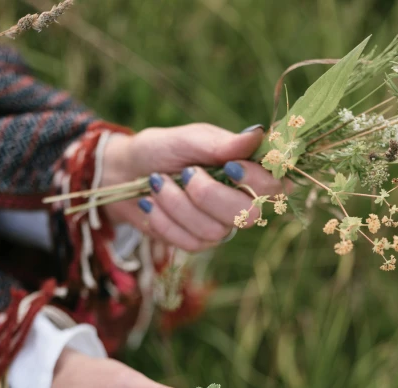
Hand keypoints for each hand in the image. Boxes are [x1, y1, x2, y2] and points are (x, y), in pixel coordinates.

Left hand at [101, 123, 281, 251]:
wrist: (123, 174)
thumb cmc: (159, 150)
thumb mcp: (187, 139)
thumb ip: (221, 143)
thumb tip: (258, 134)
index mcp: (245, 170)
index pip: (274, 186)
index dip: (257, 181)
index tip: (229, 166)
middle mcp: (239, 201)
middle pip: (248, 215)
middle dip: (210, 196)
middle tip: (186, 173)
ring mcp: (219, 225)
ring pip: (213, 230)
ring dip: (177, 205)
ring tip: (157, 183)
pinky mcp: (196, 242)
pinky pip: (189, 242)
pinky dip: (164, 220)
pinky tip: (150, 204)